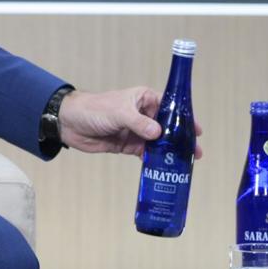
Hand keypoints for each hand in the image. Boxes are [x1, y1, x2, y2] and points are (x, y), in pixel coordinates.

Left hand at [59, 87, 203, 158]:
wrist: (69, 122)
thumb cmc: (93, 109)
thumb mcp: (118, 112)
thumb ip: (138, 123)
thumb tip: (158, 133)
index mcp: (144, 99)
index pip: (170, 107)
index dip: (184, 119)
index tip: (198, 131)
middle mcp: (142, 114)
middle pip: (167, 127)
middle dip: (181, 140)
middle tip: (195, 153)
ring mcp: (135, 130)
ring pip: (158, 142)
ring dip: (170, 153)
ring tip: (184, 164)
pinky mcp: (127, 144)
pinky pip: (145, 153)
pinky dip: (154, 160)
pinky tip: (163, 169)